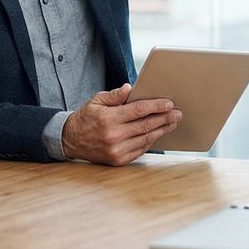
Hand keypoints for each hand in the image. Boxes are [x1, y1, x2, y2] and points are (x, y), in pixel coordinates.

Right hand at [61, 84, 181, 165]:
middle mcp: (113, 135)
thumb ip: (114, 96)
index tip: (169, 103)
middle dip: (164, 118)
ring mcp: (116, 150)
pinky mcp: (118, 160)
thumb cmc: (86, 118)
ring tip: (172, 122)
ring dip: (162, 130)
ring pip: (146, 138)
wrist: (71, 141)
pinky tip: (158, 134)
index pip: (138, 110)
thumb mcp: (96, 101)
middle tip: (177, 113)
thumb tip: (129, 88)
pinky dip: (151, 141)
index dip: (156, 106)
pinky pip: (140, 149)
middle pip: (146, 125)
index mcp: (108, 118)